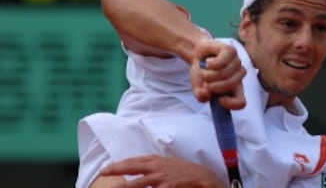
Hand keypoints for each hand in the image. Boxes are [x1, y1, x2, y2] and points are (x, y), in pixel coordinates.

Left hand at [98, 155, 226, 187]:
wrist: (202, 177)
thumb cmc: (183, 171)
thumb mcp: (166, 164)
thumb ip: (151, 166)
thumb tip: (136, 169)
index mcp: (154, 160)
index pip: (132, 162)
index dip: (117, 165)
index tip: (105, 169)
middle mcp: (155, 168)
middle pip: (131, 169)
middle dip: (116, 172)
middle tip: (103, 173)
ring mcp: (160, 179)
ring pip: (137, 184)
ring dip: (126, 187)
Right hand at [189, 39, 245, 109]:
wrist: (198, 54)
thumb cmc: (201, 73)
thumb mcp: (197, 87)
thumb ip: (200, 95)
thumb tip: (206, 94)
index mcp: (234, 90)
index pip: (240, 102)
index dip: (231, 103)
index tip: (219, 100)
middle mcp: (238, 77)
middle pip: (231, 85)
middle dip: (214, 86)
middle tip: (205, 82)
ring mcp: (236, 63)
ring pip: (226, 73)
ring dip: (210, 74)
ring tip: (204, 72)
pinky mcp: (231, 51)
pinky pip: (224, 59)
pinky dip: (212, 63)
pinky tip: (208, 63)